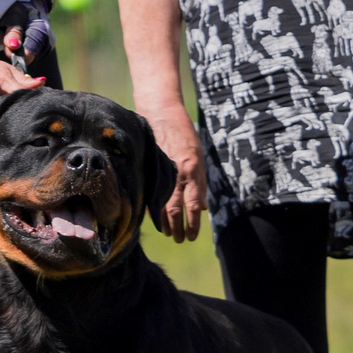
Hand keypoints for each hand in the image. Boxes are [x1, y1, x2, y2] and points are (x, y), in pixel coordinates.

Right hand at [142, 105, 209, 242]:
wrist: (161, 113)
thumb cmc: (183, 133)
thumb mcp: (198, 156)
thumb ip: (200, 183)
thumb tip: (202, 207)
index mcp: (192, 170)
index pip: (193, 204)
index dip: (193, 223)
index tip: (193, 236)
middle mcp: (177, 172)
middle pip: (175, 208)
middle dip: (178, 227)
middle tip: (180, 240)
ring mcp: (161, 171)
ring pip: (161, 203)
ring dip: (165, 222)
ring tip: (168, 234)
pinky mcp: (150, 168)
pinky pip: (151, 193)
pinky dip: (153, 208)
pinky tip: (155, 218)